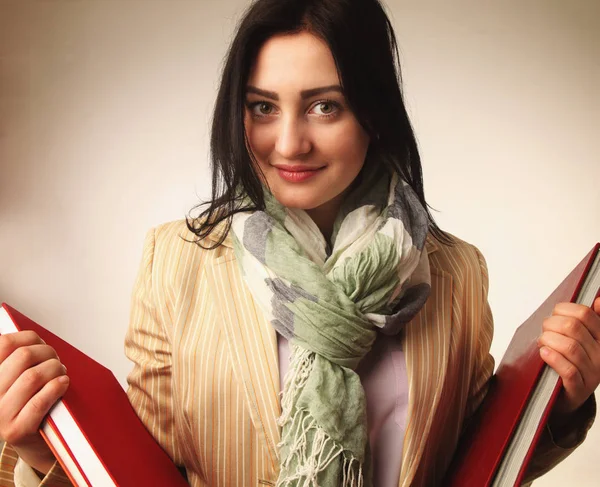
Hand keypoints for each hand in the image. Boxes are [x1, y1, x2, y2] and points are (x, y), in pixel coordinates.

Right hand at [0, 331, 69, 474]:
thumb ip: (19, 358)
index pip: (3, 344)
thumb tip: (32, 337)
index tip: (39, 343)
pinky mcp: (16, 430)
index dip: (27, 338)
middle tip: (55, 360)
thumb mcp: (17, 377)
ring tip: (61, 373)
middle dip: (47, 353)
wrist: (33, 441)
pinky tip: (63, 383)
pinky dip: (56, 387)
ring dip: (55, 369)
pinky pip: (39, 401)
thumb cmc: (29, 402)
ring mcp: (0, 414)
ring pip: (33, 376)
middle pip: (23, 356)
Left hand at [538, 296, 599, 418]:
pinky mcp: (579, 389)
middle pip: (573, 328)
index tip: (554, 315)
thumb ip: (591, 321)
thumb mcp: (585, 341)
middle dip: (551, 324)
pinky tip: (544, 353)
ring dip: (548, 340)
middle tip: (544, 331)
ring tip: (542, 343)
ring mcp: (591, 374)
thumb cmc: (573, 364)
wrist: (569, 396)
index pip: (585, 314)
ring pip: (570, 347)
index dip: (563, 310)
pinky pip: (568, 370)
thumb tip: (598, 301)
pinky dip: (553, 358)